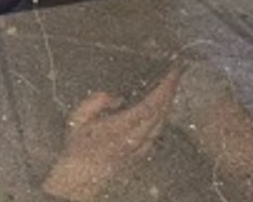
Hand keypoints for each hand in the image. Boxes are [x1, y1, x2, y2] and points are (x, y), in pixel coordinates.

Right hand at [42, 66, 182, 200]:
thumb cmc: (77, 149)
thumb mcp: (77, 119)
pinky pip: (158, 133)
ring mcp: (140, 149)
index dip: (164, 88)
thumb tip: (117, 97)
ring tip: (170, 87)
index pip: (150, 105)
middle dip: (170, 91)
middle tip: (175, 73)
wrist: (79, 180)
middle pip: (161, 112)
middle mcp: (134, 139)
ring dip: (168, 103)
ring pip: (162, 123)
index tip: (171, 72)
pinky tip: (161, 110)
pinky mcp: (141, 155)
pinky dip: (163, 118)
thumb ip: (96, 101)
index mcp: (120, 128)